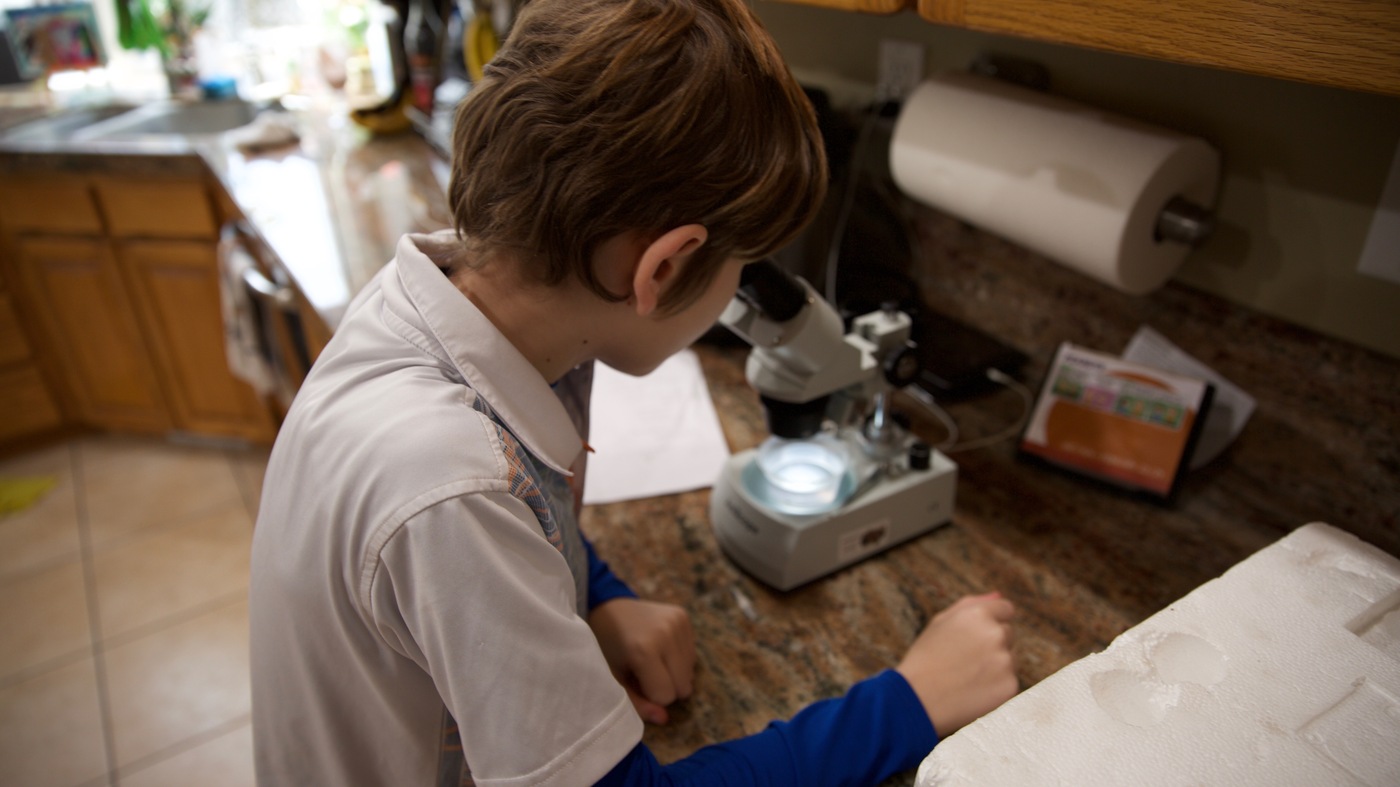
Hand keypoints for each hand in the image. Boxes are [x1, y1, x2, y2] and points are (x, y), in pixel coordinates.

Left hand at [587, 597, 695, 724]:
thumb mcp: (614, 679)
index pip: (666, 696)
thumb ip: (637, 703)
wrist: (607, 607)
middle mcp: (666, 633)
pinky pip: (692, 655)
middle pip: (683, 687)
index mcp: (644, 650)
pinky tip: (660, 647)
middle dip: (665, 687)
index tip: (635, 682)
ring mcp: (677, 622)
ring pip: (690, 673)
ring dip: (673, 674)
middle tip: (643, 672)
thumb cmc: (606, 648)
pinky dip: (678, 659)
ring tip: (651, 659)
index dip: (650, 695)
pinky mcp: (683, 616)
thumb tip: (664, 719)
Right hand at [896, 592, 1017, 735]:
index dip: (991, 622)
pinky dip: (996, 686)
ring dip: (996, 664)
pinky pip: (1009, 680)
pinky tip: (973, 690)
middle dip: (992, 643)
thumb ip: (972, 604)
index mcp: (977, 614)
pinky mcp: (1010, 686)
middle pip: (1008, 633)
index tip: (976, 637)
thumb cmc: (925, 658)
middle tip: (964, 660)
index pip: (1006, 609)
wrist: (917, 701)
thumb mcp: (940, 622)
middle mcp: (995, 634)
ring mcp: (1005, 661)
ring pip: (1011, 657)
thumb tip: (999, 595)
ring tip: (966, 676)